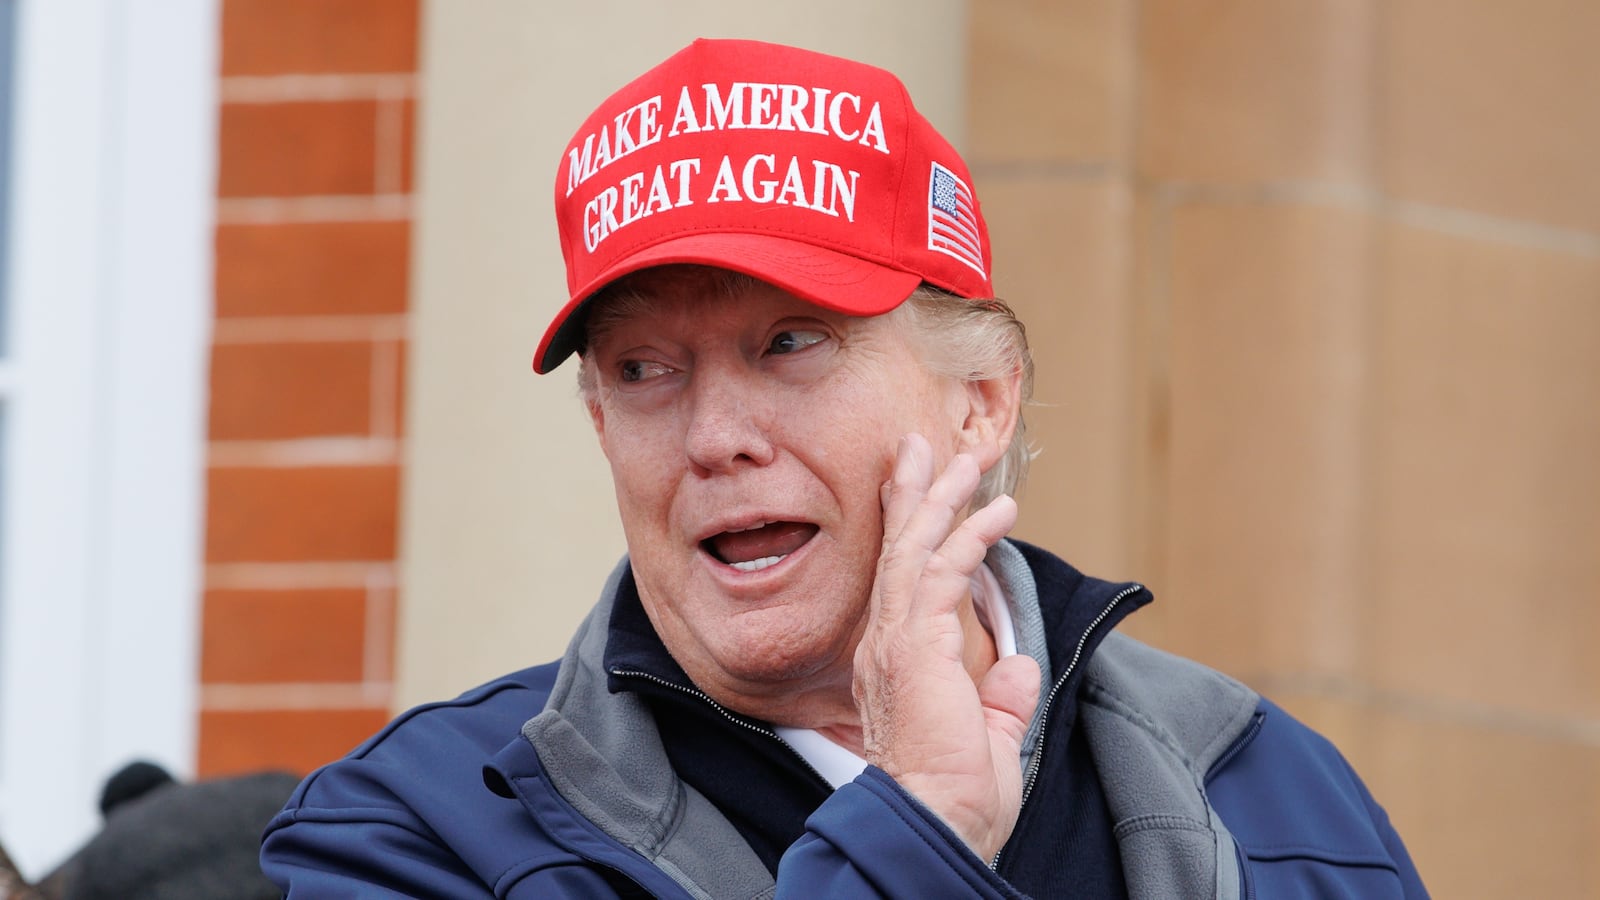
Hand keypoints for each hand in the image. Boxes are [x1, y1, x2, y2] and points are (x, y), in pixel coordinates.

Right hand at [853, 433, 1040, 860]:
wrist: (931, 826)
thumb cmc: (952, 802)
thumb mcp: (987, 741)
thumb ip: (999, 701)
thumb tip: (1018, 668)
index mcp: (895, 666)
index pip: (903, 585)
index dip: (917, 536)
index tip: (930, 497)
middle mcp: (885, 646)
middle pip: (897, 553)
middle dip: (913, 496)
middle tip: (924, 448)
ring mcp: (896, 642)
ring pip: (913, 551)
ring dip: (940, 500)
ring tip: (965, 460)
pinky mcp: (916, 645)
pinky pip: (940, 573)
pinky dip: (969, 537)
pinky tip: (996, 512)